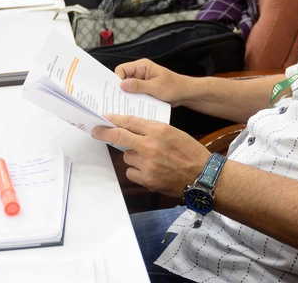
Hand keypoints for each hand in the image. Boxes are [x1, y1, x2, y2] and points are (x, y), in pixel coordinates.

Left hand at [92, 115, 210, 197]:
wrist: (202, 176)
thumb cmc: (190, 152)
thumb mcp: (174, 133)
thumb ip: (153, 130)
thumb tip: (132, 129)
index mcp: (159, 130)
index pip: (130, 121)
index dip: (114, 120)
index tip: (105, 118)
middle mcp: (151, 146)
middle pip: (120, 137)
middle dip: (105, 133)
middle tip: (96, 131)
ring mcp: (147, 164)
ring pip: (127, 156)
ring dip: (133, 156)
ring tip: (150, 158)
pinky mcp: (147, 179)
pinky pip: (131, 171)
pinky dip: (137, 170)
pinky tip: (150, 170)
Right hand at [115, 58, 190, 106]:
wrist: (185, 93)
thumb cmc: (175, 87)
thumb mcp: (156, 87)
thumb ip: (138, 85)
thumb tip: (122, 85)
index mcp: (142, 66)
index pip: (121, 69)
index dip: (117, 79)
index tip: (117, 90)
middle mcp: (140, 72)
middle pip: (122, 79)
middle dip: (121, 89)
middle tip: (118, 99)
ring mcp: (141, 81)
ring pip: (127, 88)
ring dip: (128, 95)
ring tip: (126, 104)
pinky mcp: (144, 89)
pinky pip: (134, 94)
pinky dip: (133, 99)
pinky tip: (134, 106)